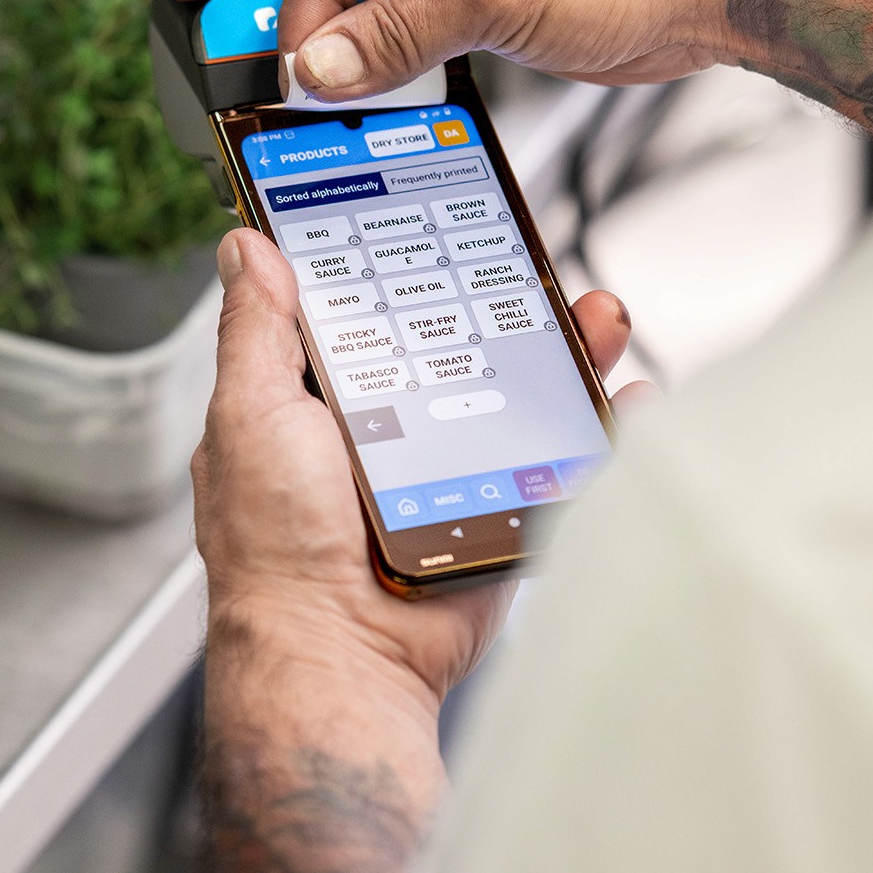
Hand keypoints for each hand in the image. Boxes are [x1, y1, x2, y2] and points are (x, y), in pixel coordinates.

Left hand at [193, 227, 651, 705]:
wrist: (342, 652)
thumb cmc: (279, 548)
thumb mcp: (250, 412)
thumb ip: (257, 329)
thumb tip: (249, 250)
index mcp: (324, 402)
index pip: (376, 313)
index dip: (411, 266)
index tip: (445, 219)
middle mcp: (391, 431)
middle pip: (465, 342)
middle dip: (508, 299)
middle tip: (533, 263)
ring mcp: (453, 470)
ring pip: (524, 394)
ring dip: (567, 350)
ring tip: (592, 318)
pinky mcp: (502, 509)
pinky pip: (563, 461)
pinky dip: (603, 429)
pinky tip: (623, 399)